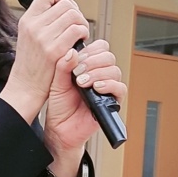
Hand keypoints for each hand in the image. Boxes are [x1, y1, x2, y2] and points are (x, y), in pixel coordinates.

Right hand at [0, 0, 90, 123]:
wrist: (25, 87)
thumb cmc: (30, 65)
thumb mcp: (28, 37)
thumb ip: (42, 22)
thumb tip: (62, 8)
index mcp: (27, 20)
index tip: (68, 9)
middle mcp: (33, 26)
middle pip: (65, 3)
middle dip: (76, 13)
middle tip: (77, 25)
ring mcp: (43, 38)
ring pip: (73, 15)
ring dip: (82, 24)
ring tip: (79, 35)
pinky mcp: (54, 50)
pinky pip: (77, 31)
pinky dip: (83, 35)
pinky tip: (80, 43)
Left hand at [45, 38, 125, 152]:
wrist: (60, 128)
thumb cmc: (60, 106)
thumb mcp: (56, 82)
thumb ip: (63, 66)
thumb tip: (73, 52)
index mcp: (88, 66)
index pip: (100, 48)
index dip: (90, 50)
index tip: (77, 59)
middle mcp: (100, 75)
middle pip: (108, 57)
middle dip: (92, 62)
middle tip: (77, 73)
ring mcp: (107, 88)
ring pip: (114, 71)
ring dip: (98, 73)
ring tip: (82, 83)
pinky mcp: (112, 102)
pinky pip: (121, 88)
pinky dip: (109, 85)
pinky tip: (96, 88)